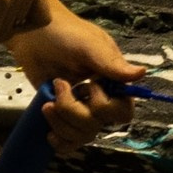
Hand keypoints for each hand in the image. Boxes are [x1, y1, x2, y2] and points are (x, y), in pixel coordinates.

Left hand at [5, 0, 145, 156]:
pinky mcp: (60, 113)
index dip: (106, 108)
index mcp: (112, 82)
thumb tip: (142, 73)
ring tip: (47, 104)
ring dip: (62, 123)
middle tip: (59, 86)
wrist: (30, 30)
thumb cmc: (63, 31)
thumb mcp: (88, 45)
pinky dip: (61, 141)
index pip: (123, 111)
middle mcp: (98, 98)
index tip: (90, 88)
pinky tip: (49, 134)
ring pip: (82, 134)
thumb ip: (111, 63)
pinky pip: (68, 140)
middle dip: (75, 112)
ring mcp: (78, 107)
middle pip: (98, 125)